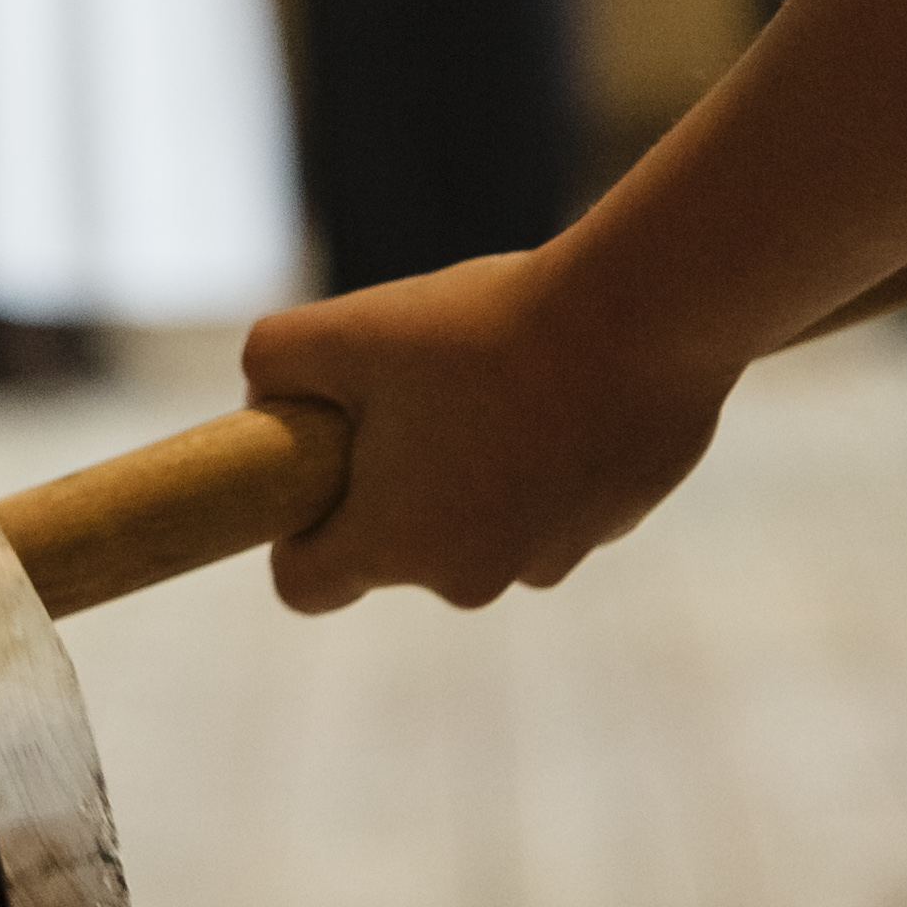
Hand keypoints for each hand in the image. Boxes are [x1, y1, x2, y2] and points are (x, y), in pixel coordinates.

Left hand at [238, 245, 733, 612]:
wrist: (639, 319)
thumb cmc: (476, 330)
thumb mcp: (335, 330)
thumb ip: (269, 370)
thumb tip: (268, 405)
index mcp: (395, 548)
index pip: (305, 586)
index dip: (292, 532)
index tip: (310, 469)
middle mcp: (472, 578)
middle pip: (394, 544)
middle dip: (386, 479)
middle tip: (409, 389)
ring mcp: (550, 558)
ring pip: (473, 519)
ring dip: (465, 465)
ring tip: (487, 380)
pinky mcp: (611, 524)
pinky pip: (542, 499)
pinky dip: (536, 455)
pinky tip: (553, 387)